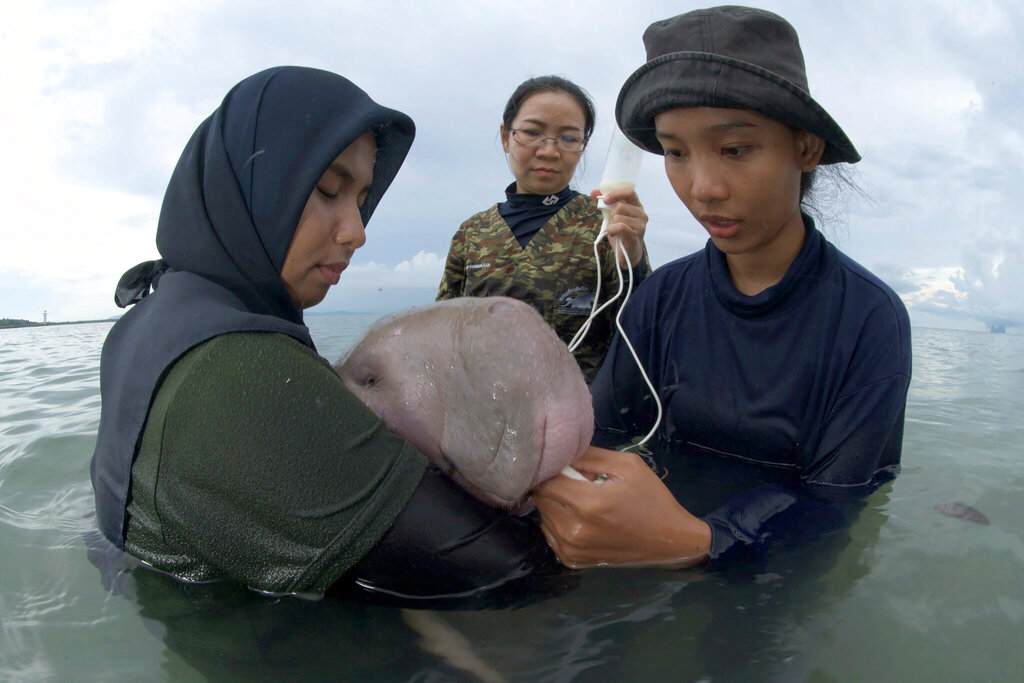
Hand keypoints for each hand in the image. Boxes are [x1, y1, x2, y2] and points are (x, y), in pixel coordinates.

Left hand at [532, 446, 710, 568]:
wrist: (670, 540)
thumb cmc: (651, 499)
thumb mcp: (627, 465)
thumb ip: (590, 455)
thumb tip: (561, 452)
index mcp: (586, 503)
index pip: (544, 481)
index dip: (551, 469)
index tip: (564, 466)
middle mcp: (572, 529)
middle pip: (540, 498)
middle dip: (554, 485)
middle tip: (578, 483)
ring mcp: (570, 549)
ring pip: (543, 516)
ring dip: (556, 505)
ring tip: (582, 502)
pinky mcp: (571, 560)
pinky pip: (550, 534)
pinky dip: (559, 523)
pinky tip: (581, 519)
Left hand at [590, 188, 647, 267]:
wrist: (627, 253)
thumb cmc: (620, 233)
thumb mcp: (611, 216)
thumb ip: (604, 204)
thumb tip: (593, 191)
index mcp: (637, 206)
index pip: (630, 192)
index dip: (616, 193)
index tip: (606, 200)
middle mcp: (642, 214)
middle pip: (620, 206)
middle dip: (611, 214)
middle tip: (612, 222)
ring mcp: (640, 225)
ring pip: (618, 217)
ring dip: (611, 224)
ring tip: (615, 230)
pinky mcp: (636, 235)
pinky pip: (619, 226)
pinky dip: (612, 230)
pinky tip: (614, 234)